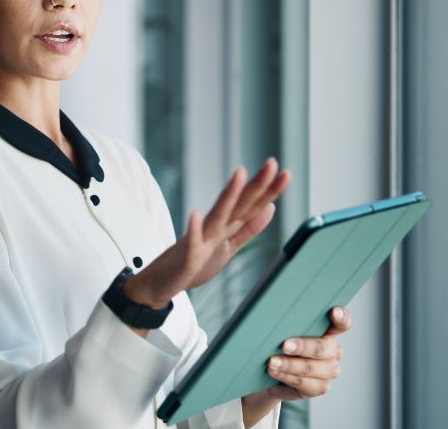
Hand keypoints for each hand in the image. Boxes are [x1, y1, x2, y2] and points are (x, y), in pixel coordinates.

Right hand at [124, 159, 291, 308]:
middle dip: (256, 184)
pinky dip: (193, 229)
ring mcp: (200, 241)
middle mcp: (215, 229)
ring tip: (239, 174)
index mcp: (227, 228)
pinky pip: (190, 242)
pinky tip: (195, 214)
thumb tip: (271, 207)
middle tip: (272, 163)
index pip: (252, 207)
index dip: (270, 191)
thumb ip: (249, 229)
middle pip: (239, 205)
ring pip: (218, 216)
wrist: (161, 284)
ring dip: (229, 195)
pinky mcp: (186, 257)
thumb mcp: (228, 247)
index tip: (287, 173)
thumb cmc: (193, 265)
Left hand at [241, 307, 352, 425]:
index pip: (342, 323)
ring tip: (271, 362)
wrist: (274, 375)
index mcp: (329, 332)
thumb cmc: (281, 347)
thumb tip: (274, 317)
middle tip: (284, 345)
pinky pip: (304, 383)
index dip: (341, 317)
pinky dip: (286, 377)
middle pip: (322, 348)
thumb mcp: (285, 334)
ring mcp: (329, 370)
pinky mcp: (320, 387)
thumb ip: (288, 325)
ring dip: (289, 365)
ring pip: (311, 367)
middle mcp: (333, 351)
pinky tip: (274, 372)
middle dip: (302, 346)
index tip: (334, 312)